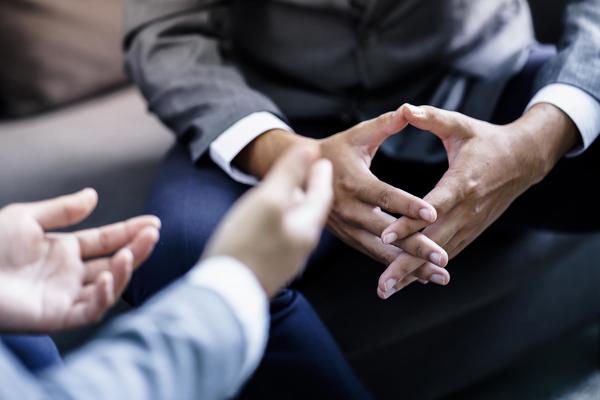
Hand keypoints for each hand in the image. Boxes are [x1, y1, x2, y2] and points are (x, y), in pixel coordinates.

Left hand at [0, 189, 159, 331]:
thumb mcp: (26, 218)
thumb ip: (63, 210)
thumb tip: (93, 195)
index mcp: (65, 250)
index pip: (106, 240)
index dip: (130, 231)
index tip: (153, 222)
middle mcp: (71, 274)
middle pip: (114, 262)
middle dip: (137, 249)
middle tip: (153, 234)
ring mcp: (67, 296)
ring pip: (108, 287)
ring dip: (124, 271)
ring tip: (129, 253)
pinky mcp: (58, 317)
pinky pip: (90, 311)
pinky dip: (103, 297)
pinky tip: (105, 278)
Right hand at [204, 145, 332, 296]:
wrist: (224, 295)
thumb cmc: (246, 245)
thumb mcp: (269, 200)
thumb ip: (290, 174)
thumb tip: (311, 149)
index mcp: (307, 228)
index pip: (322, 195)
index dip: (320, 174)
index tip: (321, 159)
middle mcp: (301, 246)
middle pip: (309, 211)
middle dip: (309, 190)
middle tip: (308, 172)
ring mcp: (285, 260)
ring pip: (295, 224)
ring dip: (293, 205)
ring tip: (287, 192)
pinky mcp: (268, 268)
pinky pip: (280, 237)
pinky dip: (279, 221)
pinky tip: (266, 220)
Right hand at [319, 108, 448, 279]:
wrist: (298, 176)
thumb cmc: (334, 152)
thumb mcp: (356, 136)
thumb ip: (383, 125)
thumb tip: (408, 110)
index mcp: (353, 182)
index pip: (384, 195)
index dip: (407, 204)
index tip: (433, 213)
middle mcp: (350, 210)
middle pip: (386, 231)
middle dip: (415, 246)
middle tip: (443, 259)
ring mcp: (348, 228)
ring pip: (381, 250)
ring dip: (409, 265)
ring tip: (439, 276)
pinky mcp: (348, 238)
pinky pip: (373, 254)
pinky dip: (395, 266)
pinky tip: (419, 275)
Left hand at [377, 103, 577, 298]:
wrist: (523, 159)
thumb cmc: (486, 140)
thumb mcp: (461, 126)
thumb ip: (432, 118)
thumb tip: (405, 108)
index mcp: (462, 182)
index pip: (432, 207)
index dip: (409, 222)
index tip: (386, 235)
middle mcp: (467, 210)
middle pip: (433, 242)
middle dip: (405, 264)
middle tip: (381, 285)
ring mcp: (470, 224)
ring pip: (438, 254)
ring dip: (412, 274)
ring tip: (386, 290)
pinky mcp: (471, 231)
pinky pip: (446, 253)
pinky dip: (427, 269)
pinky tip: (406, 282)